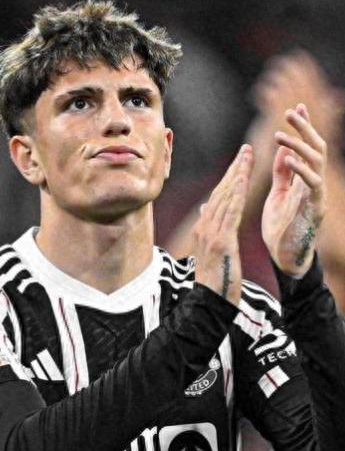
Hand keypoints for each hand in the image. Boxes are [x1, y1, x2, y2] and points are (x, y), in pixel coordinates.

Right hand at [190, 144, 252, 305]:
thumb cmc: (215, 279)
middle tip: (245, 150)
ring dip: (237, 175)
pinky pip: (230, 212)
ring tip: (247, 157)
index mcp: (202, 228)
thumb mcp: (211, 250)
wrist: (210, 300)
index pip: (216, 197)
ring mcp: (211, 233)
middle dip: (234, 169)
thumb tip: (205, 208)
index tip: (239, 162)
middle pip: (220, 191)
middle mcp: (204, 226)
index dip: (228, 178)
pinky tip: (243, 180)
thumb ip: (209, 228)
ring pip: (225, 197)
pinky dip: (236, 194)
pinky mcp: (221, 240)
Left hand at [244, 51, 342, 220]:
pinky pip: (313, 183)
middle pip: (317, 148)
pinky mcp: (315, 207)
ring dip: (300, 145)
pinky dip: (302, 169)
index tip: (298, 107)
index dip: (305, 127)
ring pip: (317, 161)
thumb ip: (282, 173)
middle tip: (291, 112)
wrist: (283, 257)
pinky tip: (289, 159)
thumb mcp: (278, 194)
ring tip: (282, 136)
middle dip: (305, 128)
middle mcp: (315, 183)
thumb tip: (281, 150)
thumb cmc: (280, 227)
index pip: (308, 147)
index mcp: (305, 178)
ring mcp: (317, 195)